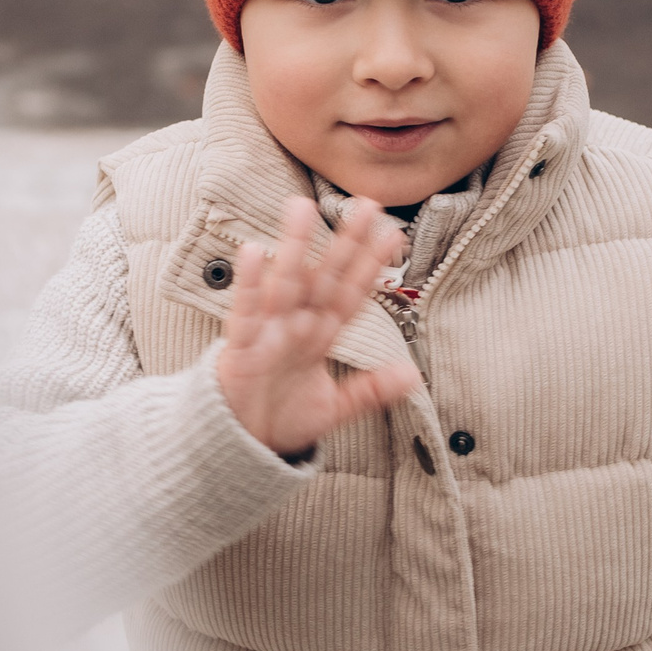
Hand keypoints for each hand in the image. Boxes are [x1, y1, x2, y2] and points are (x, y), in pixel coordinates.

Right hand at [216, 197, 421, 457]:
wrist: (238, 445)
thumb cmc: (281, 418)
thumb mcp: (334, 408)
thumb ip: (369, 390)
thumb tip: (413, 375)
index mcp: (318, 337)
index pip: (350, 295)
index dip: (372, 267)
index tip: (395, 236)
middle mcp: (295, 326)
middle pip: (324, 277)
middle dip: (344, 243)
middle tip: (366, 205)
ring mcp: (267, 333)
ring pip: (285, 284)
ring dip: (294, 247)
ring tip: (302, 208)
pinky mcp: (241, 348)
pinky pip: (244, 313)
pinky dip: (248, 285)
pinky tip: (252, 252)